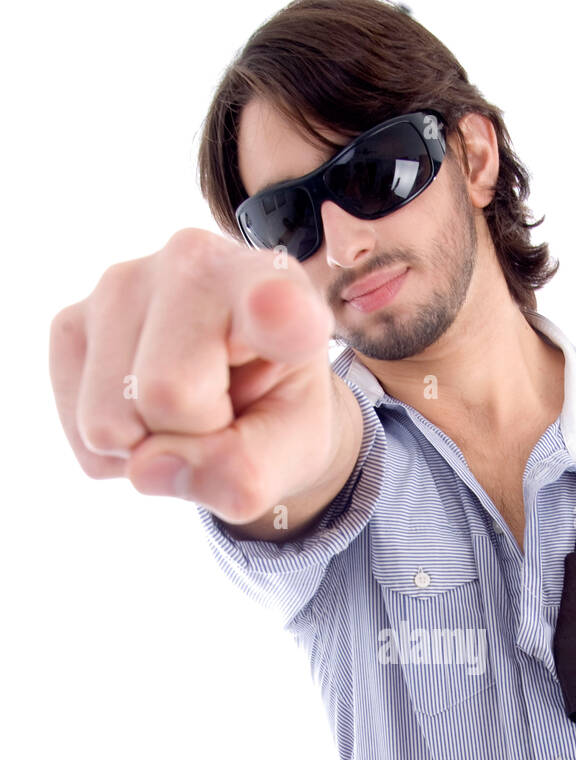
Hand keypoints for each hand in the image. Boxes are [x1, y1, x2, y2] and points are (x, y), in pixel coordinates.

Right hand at [48, 228, 341, 524]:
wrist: (236, 385)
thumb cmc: (275, 406)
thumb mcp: (296, 450)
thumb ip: (247, 471)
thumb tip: (145, 468)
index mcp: (275, 285)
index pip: (275, 300)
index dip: (276, 311)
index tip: (284, 308)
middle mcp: (189, 263)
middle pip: (166, 396)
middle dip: (193, 436)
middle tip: (222, 408)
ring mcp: (118, 285)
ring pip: (109, 424)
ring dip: (149, 444)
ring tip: (186, 404)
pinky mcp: (69, 323)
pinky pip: (82, 437)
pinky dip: (118, 451)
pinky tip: (146, 407)